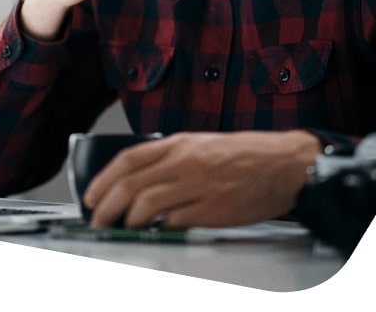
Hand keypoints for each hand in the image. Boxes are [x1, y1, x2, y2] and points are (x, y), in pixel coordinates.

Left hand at [82, 130, 322, 228]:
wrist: (284, 163)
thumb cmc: (246, 155)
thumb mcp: (202, 144)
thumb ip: (171, 158)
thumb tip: (138, 179)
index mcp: (180, 143)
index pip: (128, 159)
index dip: (103, 179)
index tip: (91, 195)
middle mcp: (185, 162)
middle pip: (130, 185)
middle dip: (106, 206)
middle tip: (98, 220)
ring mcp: (198, 186)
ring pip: (146, 205)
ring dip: (128, 222)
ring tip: (123, 229)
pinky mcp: (212, 209)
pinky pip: (174, 222)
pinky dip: (159, 229)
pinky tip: (155, 232)